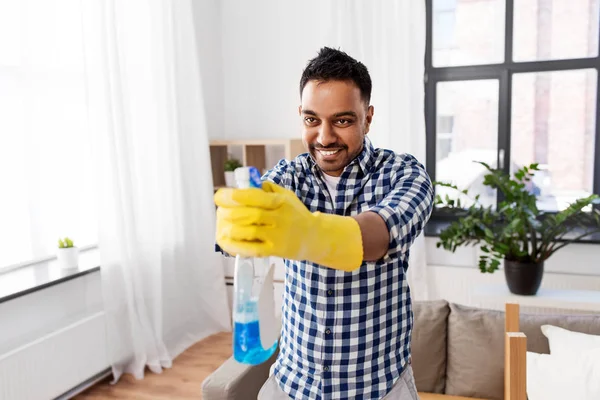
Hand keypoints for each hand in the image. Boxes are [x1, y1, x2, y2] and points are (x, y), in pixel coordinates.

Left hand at [214, 181, 362, 270]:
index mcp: (280, 201)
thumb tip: (244, 185)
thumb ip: (266, 189)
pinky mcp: (276, 251)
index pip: (255, 196)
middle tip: (219, 212)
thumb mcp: (286, 196)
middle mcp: (280, 218)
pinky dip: (236, 246)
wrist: (315, 237)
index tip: (219, 196)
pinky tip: (225, 241)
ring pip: (249, 232)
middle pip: (249, 215)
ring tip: (221, 226)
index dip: (234, 196)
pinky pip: (252, 249)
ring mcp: (278, 236)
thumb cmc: (295, 214)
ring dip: (230, 229)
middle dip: (229, 213)